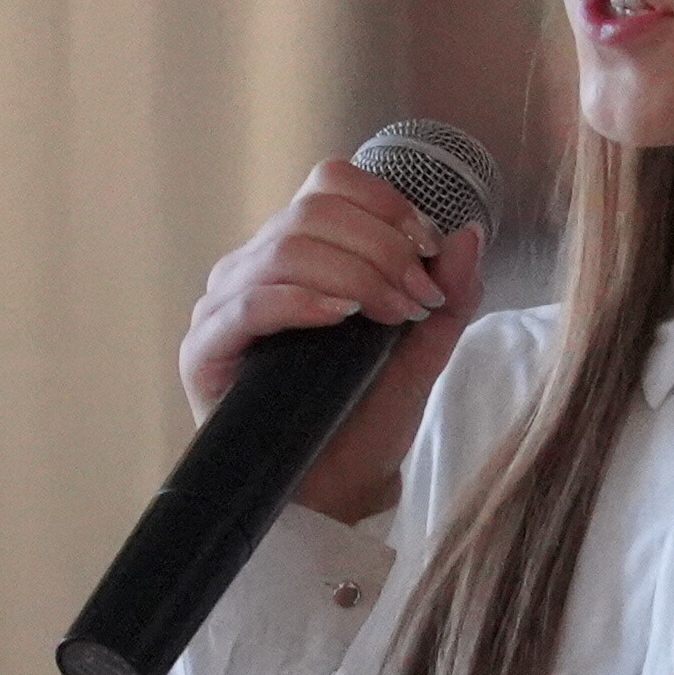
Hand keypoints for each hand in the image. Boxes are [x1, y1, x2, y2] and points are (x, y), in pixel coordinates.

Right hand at [182, 161, 484, 532]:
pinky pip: (247, 305)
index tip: (430, 251)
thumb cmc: (368, 416)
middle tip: (418, 300)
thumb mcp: (424, 349)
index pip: (331, 184)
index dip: (386, 206)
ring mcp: (225, 306)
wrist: (337, 489)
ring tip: (391, 317)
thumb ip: (450, 292)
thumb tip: (468, 230)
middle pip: (313, 212)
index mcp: (302, 252)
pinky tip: (340, 318)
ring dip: (354, 275)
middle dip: (381, 248)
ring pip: (285, 250)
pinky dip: (300, 301)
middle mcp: (255, 268)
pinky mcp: (205, 351)